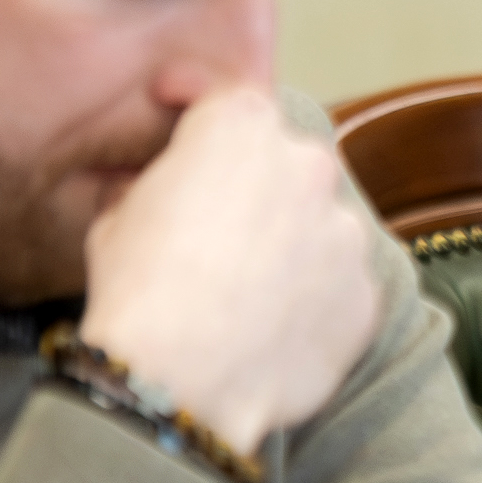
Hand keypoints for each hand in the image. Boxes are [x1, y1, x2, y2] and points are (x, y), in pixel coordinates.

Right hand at [78, 87, 383, 457]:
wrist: (181, 382)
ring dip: (292, 248)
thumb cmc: (138, 294)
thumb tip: (157, 196)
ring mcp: (345, 229)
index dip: (201, 108)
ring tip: (244, 294)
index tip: (186, 112)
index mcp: (240, 129)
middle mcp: (307, 165)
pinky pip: (340, 287)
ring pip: (320, 227)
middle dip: (256, 189)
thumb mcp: (116, 220)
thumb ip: (154, 188)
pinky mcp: (365, 291)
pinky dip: (314, 301)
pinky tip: (272, 330)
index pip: (230, 100)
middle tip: (216, 234)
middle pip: (285, 164)